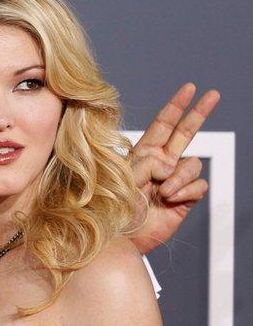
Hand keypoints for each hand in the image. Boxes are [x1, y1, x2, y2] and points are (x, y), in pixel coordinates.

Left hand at [129, 83, 219, 253]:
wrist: (119, 237)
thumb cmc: (112, 208)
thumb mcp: (122, 178)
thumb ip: (146, 164)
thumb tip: (170, 165)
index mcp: (143, 154)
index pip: (163, 125)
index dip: (176, 106)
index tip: (189, 88)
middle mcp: (161, 164)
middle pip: (185, 133)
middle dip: (199, 113)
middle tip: (213, 94)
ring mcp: (174, 181)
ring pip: (192, 165)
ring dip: (179, 176)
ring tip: (163, 191)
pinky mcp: (185, 199)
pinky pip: (198, 186)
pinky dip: (185, 191)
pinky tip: (171, 200)